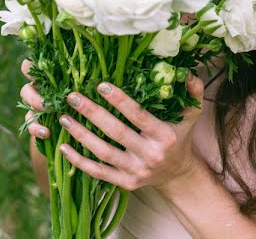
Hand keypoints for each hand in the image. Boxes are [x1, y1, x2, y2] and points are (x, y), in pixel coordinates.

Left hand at [20, 57, 205, 191]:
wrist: (178, 174)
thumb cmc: (180, 137)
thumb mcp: (191, 114)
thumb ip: (192, 92)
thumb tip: (188, 73)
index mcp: (164, 135)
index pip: (138, 115)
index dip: (119, 100)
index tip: (100, 85)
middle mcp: (150, 154)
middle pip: (116, 132)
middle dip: (92, 113)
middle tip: (72, 97)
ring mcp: (136, 171)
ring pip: (103, 152)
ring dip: (81, 135)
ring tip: (63, 118)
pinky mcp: (125, 183)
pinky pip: (98, 172)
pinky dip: (79, 161)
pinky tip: (63, 148)